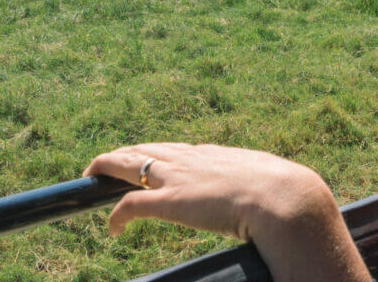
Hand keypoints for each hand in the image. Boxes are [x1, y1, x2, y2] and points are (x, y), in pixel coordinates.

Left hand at [83, 142, 370, 281]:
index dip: (155, 154)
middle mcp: (190, 160)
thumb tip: (276, 188)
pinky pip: (130, 204)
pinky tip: (112, 229)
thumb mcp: (268, 179)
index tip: (146, 159)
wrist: (284, 199)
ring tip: (91, 175)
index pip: (174, 149)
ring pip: (129, 164)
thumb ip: (260, 180)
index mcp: (213, 155)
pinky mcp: (171, 202)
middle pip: (145, 150)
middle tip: (103, 164)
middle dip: (121, 155)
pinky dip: (117, 216)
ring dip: (107, 169)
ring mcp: (178, 179)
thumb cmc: (286, 192)